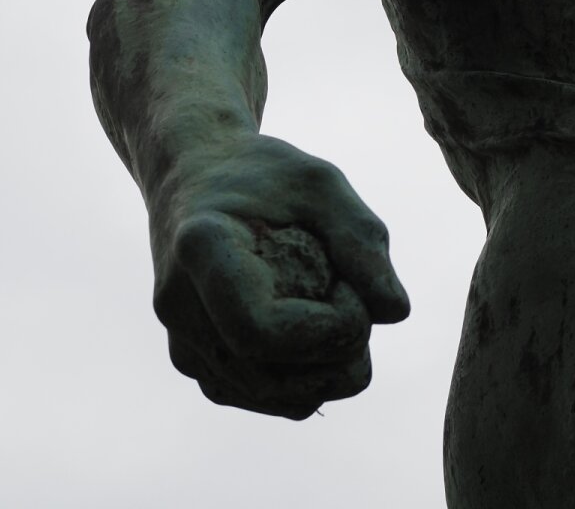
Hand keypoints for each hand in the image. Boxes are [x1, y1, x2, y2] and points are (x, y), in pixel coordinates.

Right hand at [147, 134, 410, 418]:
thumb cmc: (263, 174)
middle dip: (342, 352)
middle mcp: (179, 307)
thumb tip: (395, 314)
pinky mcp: (196, 363)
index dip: (326, 329)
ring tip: (333, 303)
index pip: (261, 332)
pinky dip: (311, 373)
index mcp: (203, 250)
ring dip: (332, 365)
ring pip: (280, 399)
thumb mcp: (321, 182)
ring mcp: (183, 342)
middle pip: (274, 376)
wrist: (194, 177)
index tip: (351, 287)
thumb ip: (362, 240)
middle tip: (354, 294)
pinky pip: (269, 396)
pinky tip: (314, 322)